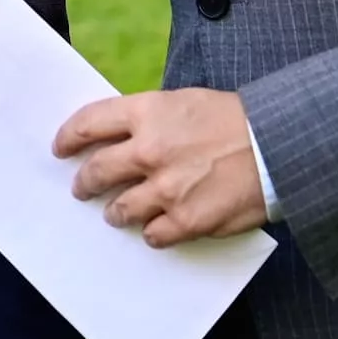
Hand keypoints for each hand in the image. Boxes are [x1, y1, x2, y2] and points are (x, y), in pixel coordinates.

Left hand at [55, 88, 268, 246]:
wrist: (277, 146)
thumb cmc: (235, 120)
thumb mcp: (185, 102)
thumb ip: (151, 119)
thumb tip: (124, 138)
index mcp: (147, 113)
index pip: (89, 124)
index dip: (68, 137)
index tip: (60, 148)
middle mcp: (149, 151)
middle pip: (96, 171)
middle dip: (84, 182)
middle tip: (81, 188)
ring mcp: (166, 189)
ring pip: (119, 210)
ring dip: (115, 213)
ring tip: (116, 214)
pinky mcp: (186, 220)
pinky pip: (153, 235)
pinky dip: (152, 233)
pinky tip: (157, 229)